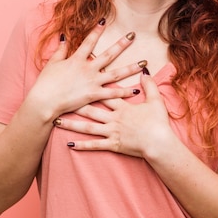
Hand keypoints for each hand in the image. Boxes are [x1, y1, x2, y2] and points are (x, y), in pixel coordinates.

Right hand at [24, 20, 144, 117]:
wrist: (44, 101)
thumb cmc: (46, 83)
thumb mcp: (52, 63)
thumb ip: (60, 50)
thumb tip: (64, 36)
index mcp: (76, 59)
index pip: (89, 41)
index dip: (97, 30)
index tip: (105, 19)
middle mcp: (87, 69)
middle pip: (109, 54)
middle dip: (122, 44)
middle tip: (133, 35)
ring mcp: (92, 82)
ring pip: (116, 74)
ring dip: (131, 68)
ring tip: (144, 63)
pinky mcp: (93, 95)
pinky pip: (112, 93)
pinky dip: (124, 92)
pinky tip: (136, 89)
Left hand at [53, 70, 175, 159]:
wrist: (160, 144)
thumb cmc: (159, 123)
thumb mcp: (156, 101)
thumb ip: (149, 86)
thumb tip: (145, 72)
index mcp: (123, 107)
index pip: (105, 92)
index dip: (93, 83)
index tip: (81, 77)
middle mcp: (114, 118)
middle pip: (91, 109)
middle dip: (74, 103)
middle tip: (60, 99)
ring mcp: (112, 132)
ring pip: (87, 127)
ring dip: (72, 124)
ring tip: (57, 121)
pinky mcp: (112, 145)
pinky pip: (94, 145)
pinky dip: (82, 145)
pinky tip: (70, 145)